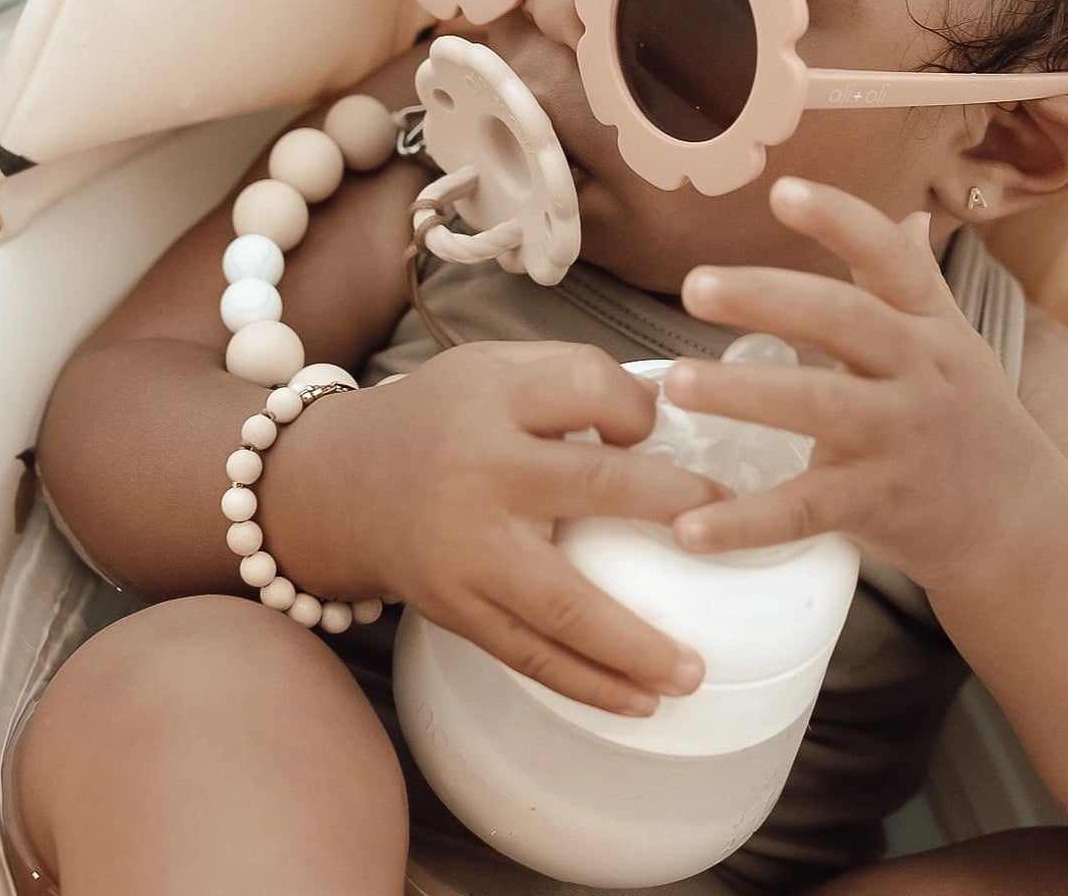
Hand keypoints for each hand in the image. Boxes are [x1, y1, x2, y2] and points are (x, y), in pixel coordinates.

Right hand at [359, 340, 727, 713]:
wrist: (335, 483)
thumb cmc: (439, 418)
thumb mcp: (492, 366)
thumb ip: (569, 373)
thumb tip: (666, 410)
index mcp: (495, 399)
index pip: (587, 386)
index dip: (637, 407)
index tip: (656, 428)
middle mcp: (481, 471)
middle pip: (595, 487)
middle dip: (674, 507)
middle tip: (732, 527)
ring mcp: (467, 550)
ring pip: (563, 604)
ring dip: (636, 643)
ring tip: (696, 671)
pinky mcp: (456, 609)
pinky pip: (529, 656)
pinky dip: (588, 684)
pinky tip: (641, 702)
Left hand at [664, 177, 1038, 591]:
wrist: (1022, 526)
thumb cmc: (971, 420)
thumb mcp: (956, 344)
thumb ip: (919, 283)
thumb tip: (910, 217)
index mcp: (930, 325)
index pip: (891, 259)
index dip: (840, 221)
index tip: (783, 191)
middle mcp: (919, 371)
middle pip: (844, 321)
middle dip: (768, 298)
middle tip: (695, 286)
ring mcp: (899, 438)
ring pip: (819, 406)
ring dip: (743, 393)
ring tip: (676, 382)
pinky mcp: (878, 504)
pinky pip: (805, 510)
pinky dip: (746, 521)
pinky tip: (689, 524)